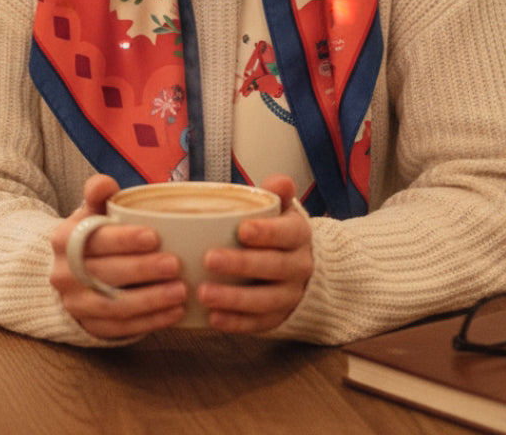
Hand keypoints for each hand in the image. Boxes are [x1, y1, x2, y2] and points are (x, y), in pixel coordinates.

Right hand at [50, 174, 185, 338]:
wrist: (71, 273)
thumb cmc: (93, 236)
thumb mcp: (91, 212)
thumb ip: (99, 194)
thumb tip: (105, 184)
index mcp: (64, 240)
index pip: (95, 239)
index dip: (124, 239)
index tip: (154, 237)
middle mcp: (63, 275)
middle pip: (106, 274)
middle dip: (143, 270)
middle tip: (175, 265)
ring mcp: (75, 305)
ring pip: (113, 306)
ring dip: (150, 300)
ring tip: (180, 292)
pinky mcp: (89, 328)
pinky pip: (120, 329)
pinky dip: (150, 322)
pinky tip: (175, 313)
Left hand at [198, 173, 313, 333]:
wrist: (301, 265)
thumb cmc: (279, 231)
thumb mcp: (283, 209)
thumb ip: (278, 193)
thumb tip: (280, 182)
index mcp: (298, 235)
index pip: (287, 234)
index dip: (267, 232)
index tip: (242, 230)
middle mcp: (299, 267)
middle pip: (273, 267)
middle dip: (241, 264)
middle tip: (210, 259)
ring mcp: (290, 295)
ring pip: (265, 300)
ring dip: (234, 299)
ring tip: (203, 293)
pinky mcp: (279, 317)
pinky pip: (259, 323)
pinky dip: (236, 323)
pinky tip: (212, 318)